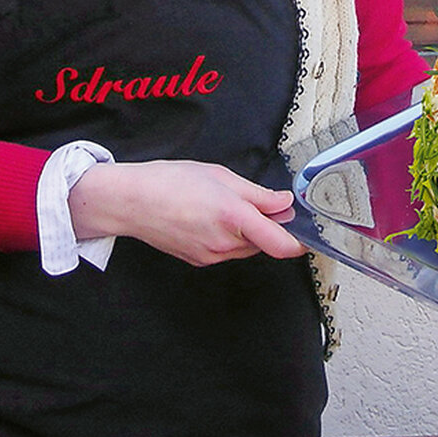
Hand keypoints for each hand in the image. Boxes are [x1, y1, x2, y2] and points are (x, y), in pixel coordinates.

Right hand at [68, 160, 304, 266]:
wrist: (131, 202)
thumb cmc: (169, 182)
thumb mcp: (220, 176)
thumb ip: (257, 194)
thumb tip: (283, 203)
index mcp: (233, 216)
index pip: (280, 243)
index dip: (299, 242)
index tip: (307, 234)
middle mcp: (224, 243)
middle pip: (264, 242)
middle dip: (269, 226)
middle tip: (261, 202)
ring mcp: (211, 256)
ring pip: (245, 247)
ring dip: (248, 231)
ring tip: (226, 205)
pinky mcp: (199, 260)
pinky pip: (227, 251)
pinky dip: (229, 237)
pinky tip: (211, 218)